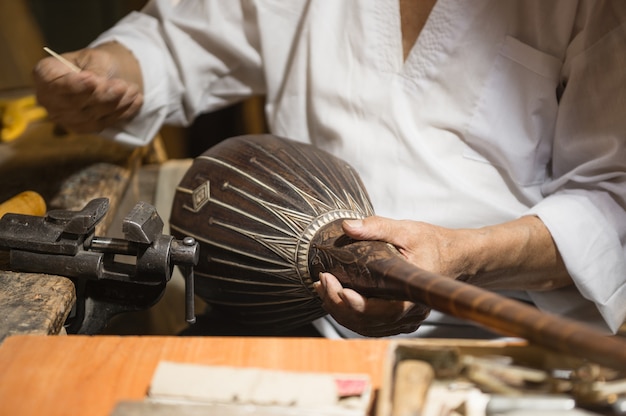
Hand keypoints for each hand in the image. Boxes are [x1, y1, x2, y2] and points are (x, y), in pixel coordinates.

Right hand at [32, 43, 142, 133]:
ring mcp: (64, 117)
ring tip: (133, 89)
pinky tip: (135, 101)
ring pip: (91, 116)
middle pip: (75, 103)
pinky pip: (102, 124)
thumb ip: (95, 70)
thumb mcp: (95, 57)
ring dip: (116, 104)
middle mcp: (49, 99)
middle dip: (102, 95)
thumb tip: (100, 83)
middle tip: (123, 86)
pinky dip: (121, 113)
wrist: (104, 75)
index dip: (73, 84)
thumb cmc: (94, 62)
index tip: (92, 80)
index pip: (54, 83)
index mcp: (45, 75)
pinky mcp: (82, 128)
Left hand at [312, 216, 453, 336]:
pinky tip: (334, 296)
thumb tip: (347, 226)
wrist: (453, 256)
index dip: (356, 305)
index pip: (383, 311)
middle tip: (322, 281)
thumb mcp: (406, 229)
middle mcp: (410, 313)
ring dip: (339, 310)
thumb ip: (377, 227)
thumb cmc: (432, 243)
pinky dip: (349, 314)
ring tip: (322, 288)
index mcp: (414, 295)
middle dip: (339, 304)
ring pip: (365, 326)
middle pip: (368, 322)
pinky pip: (369, 324)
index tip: (337, 286)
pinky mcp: (396, 318)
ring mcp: (403, 319)